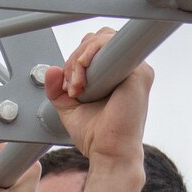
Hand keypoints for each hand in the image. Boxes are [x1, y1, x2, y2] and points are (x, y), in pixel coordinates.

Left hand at [44, 48, 151, 167]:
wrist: (109, 153)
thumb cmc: (96, 135)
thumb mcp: (68, 107)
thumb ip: (57, 88)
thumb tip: (51, 70)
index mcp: (116, 74)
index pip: (94, 46)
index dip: (76, 58)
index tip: (68, 84)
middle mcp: (128, 69)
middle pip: (97, 38)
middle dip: (75, 58)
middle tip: (70, 86)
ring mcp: (137, 69)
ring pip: (102, 38)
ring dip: (80, 58)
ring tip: (76, 85)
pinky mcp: (140, 73)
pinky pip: (112, 46)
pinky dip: (91, 54)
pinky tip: (83, 72)